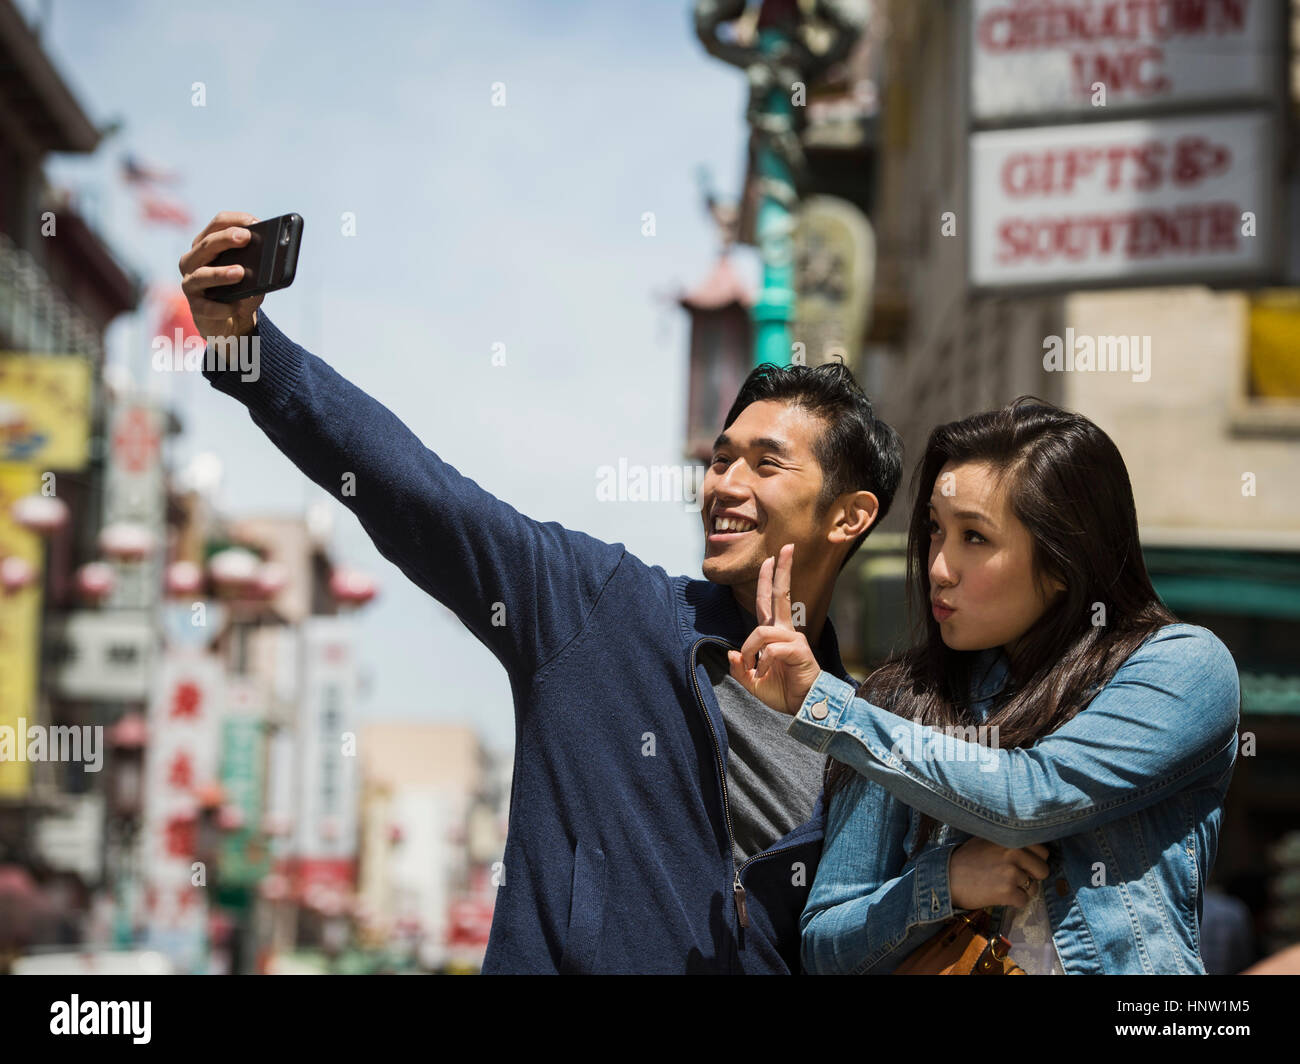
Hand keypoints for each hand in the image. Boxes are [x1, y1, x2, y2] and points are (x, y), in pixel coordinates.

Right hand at [178, 211, 264, 341]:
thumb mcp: (253, 275)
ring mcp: (191, 283)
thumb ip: (258, 264)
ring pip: (201, 275)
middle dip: (226, 239)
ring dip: (221, 273)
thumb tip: (271, 260)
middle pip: (207, 244)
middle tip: (246, 237)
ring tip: (240, 272)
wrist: (233, 323)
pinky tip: (235, 307)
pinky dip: (221, 307)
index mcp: (207, 244)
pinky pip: (205, 306)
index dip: (236, 220)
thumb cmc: (242, 290)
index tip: (255, 222)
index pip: (218, 223)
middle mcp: (193, 260)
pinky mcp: (195, 307)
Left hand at [726, 543, 821, 714]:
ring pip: (763, 630)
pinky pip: (772, 649)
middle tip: (786, 547)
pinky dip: (763, 662)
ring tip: (755, 668)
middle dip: (782, 571)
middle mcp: (785, 632)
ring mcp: (794, 640)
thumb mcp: (752, 682)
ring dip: (752, 649)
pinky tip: (766, 672)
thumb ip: (740, 668)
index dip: (768, 579)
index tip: (771, 558)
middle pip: (781, 595)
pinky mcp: (799, 651)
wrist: (803, 706)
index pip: (768, 602)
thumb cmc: (782, 691)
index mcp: (774, 635)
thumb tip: (732, 653)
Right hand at [948, 837, 1050, 910]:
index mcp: (1011, 838)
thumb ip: (1010, 841)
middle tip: (1015, 878)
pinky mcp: (1007, 891)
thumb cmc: (966, 859)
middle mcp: (1014, 852)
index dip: (1034, 860)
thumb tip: (1032, 848)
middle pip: (1043, 870)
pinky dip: (1013, 902)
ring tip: (1003, 886)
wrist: (946, 878)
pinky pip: (1024, 901)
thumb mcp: (988, 839)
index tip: (1023, 864)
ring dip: (1022, 890)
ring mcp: (1011, 872)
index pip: (1043, 850)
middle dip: (1032, 876)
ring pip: (1034, 887)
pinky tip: (999, 895)